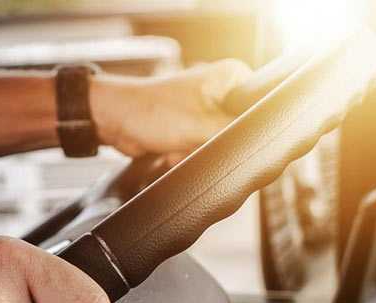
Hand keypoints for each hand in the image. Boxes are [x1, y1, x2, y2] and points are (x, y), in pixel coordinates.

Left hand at [90, 59, 251, 164]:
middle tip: (197, 142)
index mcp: (231, 76)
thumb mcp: (202, 127)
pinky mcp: (192, 123)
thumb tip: (259, 143)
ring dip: (199, 150)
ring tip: (180, 146)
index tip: (228, 137)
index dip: (247, 127)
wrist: (115, 120)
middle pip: (238, 127)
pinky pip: (203, 145)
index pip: (260, 105)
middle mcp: (221, 87)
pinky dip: (189, 152)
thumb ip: (236, 134)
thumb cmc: (152, 113)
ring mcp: (206, 105)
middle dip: (215, 142)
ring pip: (219, 140)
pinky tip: (173, 150)